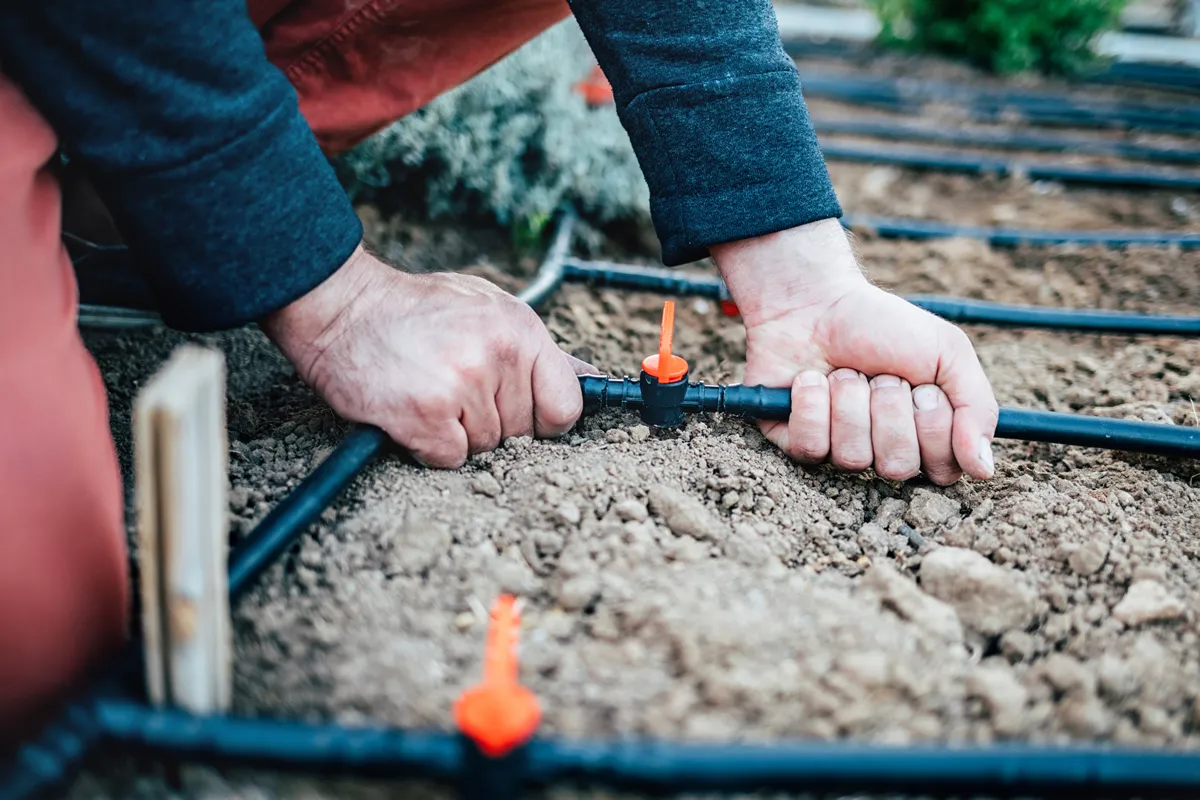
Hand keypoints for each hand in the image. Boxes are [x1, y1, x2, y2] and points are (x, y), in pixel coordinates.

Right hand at [261, 246, 589, 467]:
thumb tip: (588, 379)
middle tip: (453, 387)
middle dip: (492, 422)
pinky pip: (451, 458)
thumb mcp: (487, 309)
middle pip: (522, 432)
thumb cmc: (414, 311)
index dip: (544, 419)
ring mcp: (463, 385)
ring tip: (429, 391)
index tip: (522, 414)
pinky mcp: (427, 415)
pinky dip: (430, 447)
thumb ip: (537, 350)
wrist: (341, 308)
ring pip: (485, 447)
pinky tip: (413, 412)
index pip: (566, 405)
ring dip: (457, 433)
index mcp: (520, 329)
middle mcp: (497, 356)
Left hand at [711, 219, 997, 484]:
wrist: (815, 300)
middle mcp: (882, 450)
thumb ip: (977, 408)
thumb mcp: (947, 352)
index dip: (934, 426)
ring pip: (853, 458)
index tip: (924, 386)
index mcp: (923, 436)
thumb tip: (984, 470)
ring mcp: (837, 449)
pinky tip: (811, 380)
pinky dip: (813, 405)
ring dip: (850, 402)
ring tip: (844, 372)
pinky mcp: (796, 441)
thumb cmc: (883, 325)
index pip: (943, 470)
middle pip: (898, 467)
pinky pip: (811, 448)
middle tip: (882, 375)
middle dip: (890, 409)